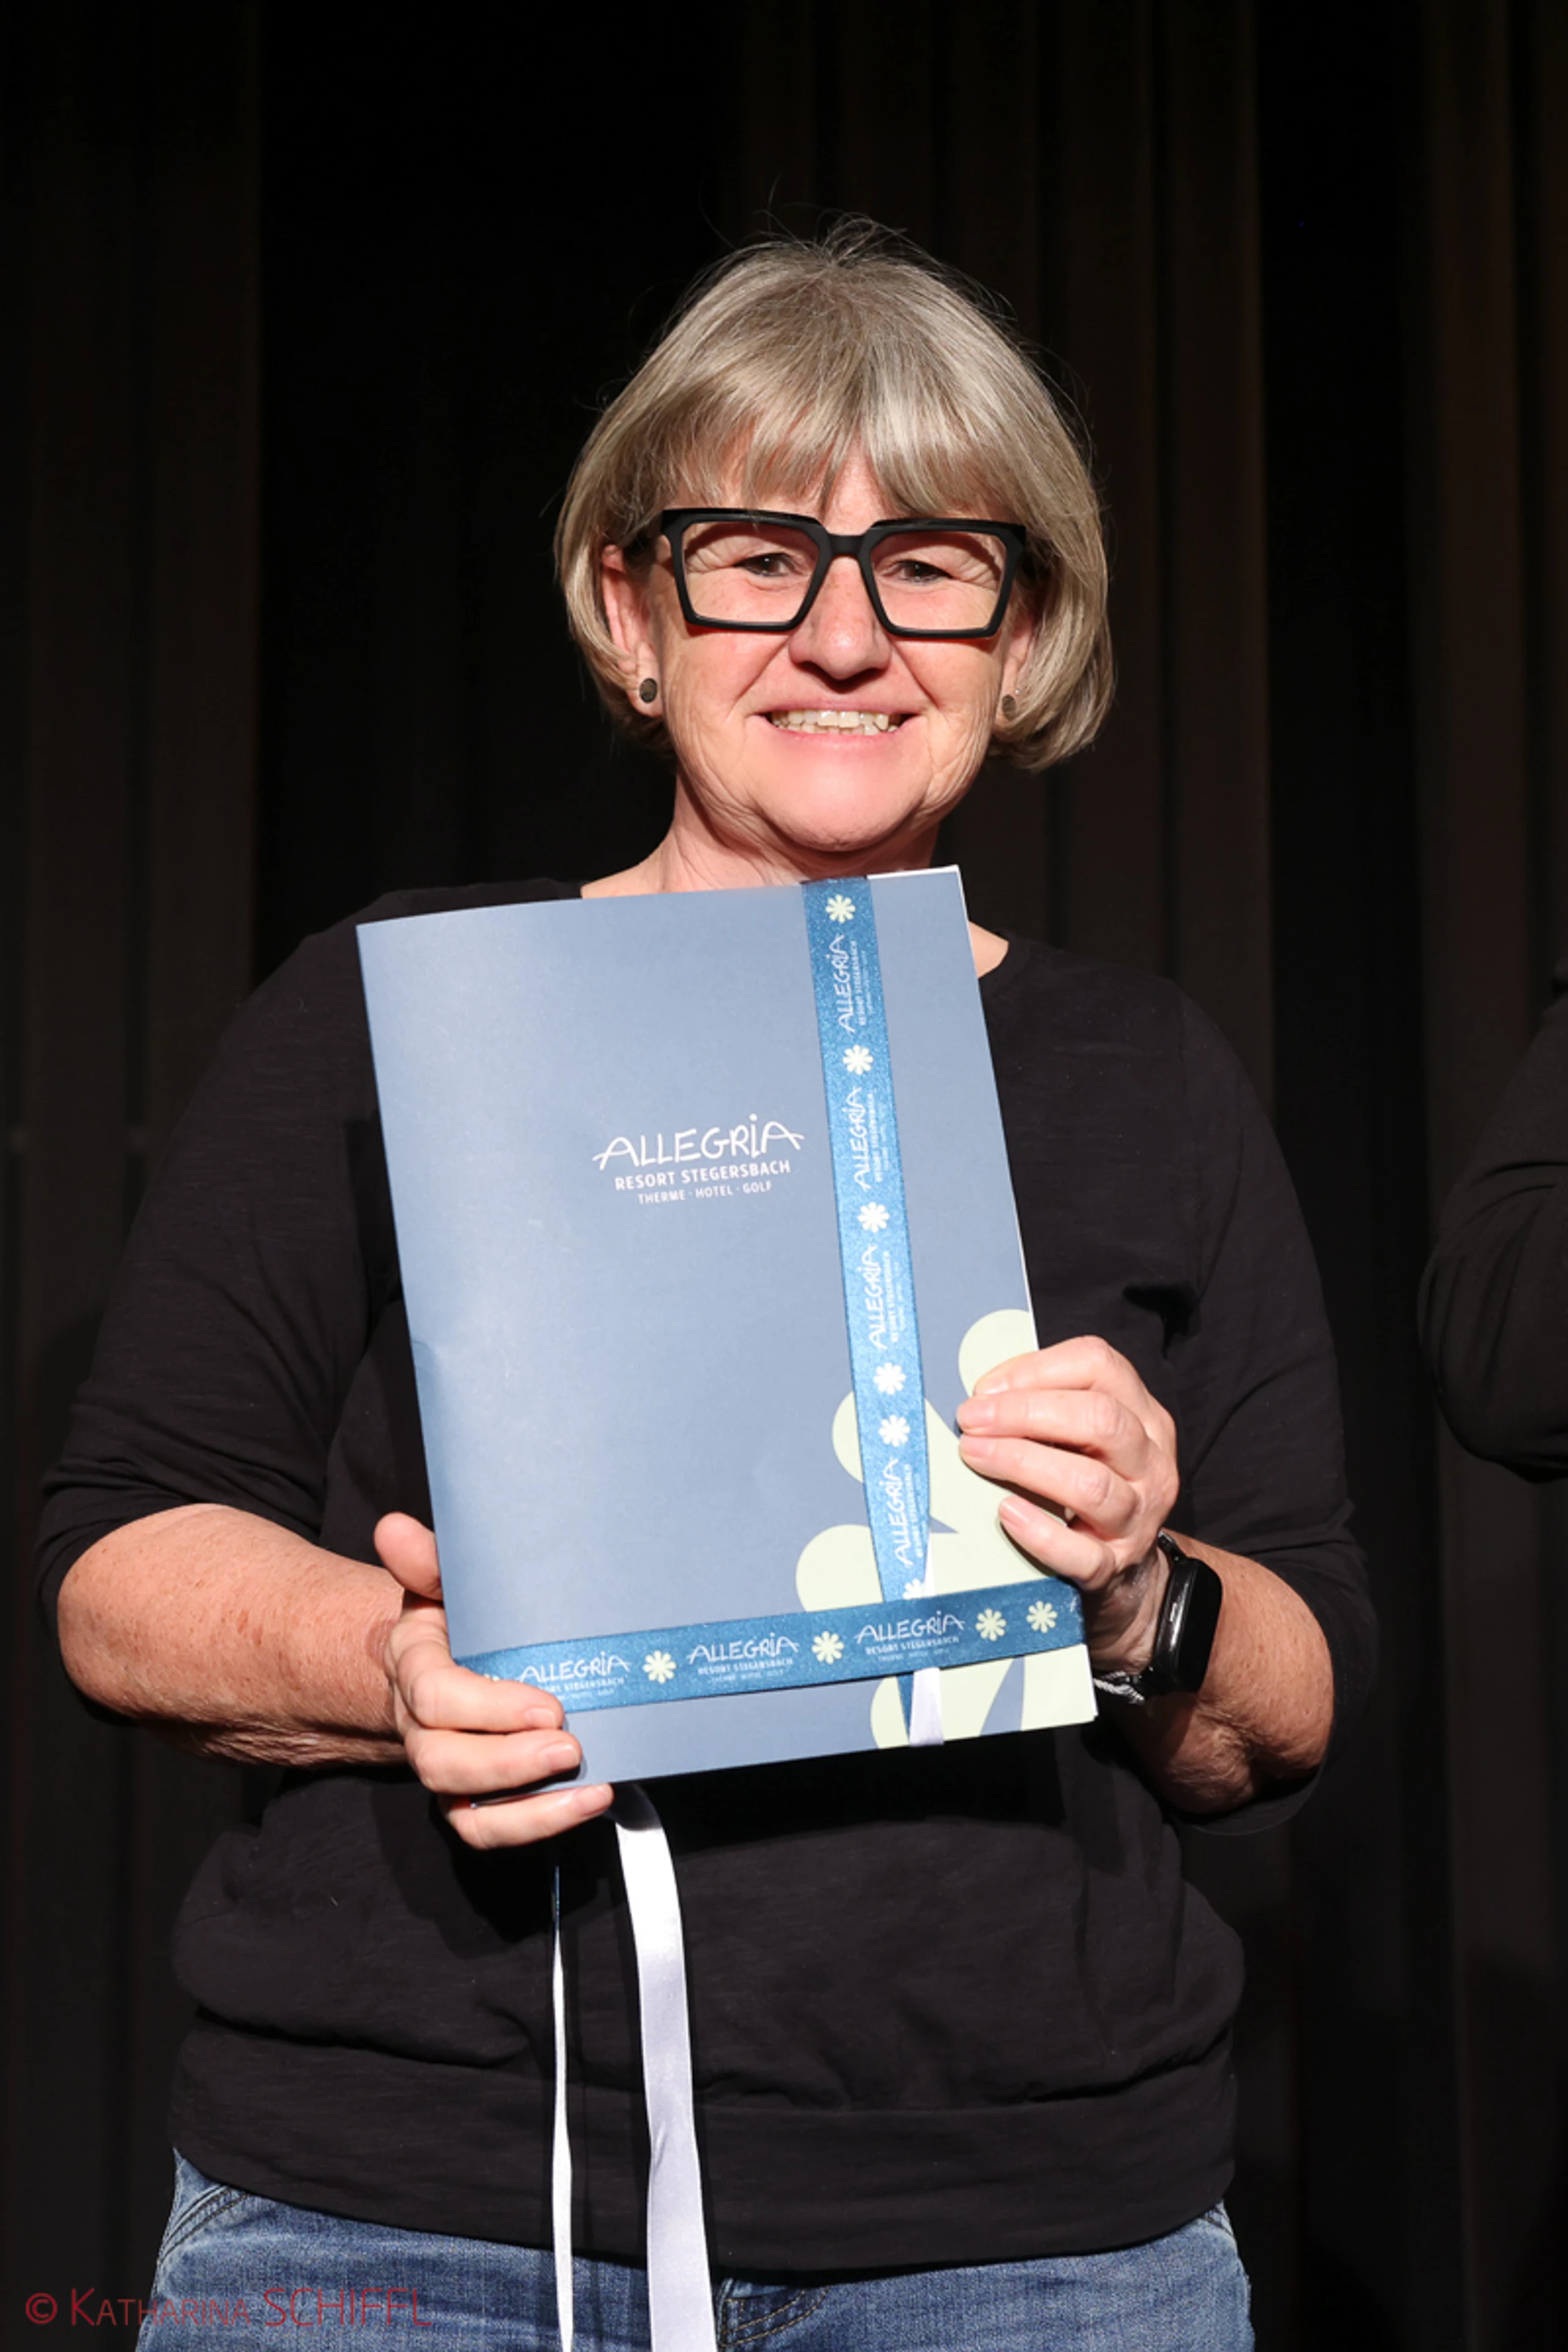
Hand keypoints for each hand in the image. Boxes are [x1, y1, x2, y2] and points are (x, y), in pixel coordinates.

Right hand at [374, 1514, 613, 1850]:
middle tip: (570, 1745)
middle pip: (444, 1763)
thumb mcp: (448, 1581)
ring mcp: (451, 1770)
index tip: (548, 1707)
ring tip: (589, 1787)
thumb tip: (393, 1528)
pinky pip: (492, 1829)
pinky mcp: (478, 1798)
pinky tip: (590, 1801)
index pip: (435, 1699)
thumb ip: (428, 1559)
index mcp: (417, 1668)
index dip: (487, 1710)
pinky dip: (539, 1823)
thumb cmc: (463, 1615)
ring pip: (467, 1812)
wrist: (461, 1654)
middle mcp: (425, 1729)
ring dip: (529, 1808)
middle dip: (507, 1763)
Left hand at [954, 1336, 1179, 1671]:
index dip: (1037, 1368)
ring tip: (975, 1456)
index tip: (985, 1388)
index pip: (1099, 1366)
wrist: (1125, 1573)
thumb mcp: (1081, 1439)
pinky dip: (1039, 1532)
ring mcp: (1139, 1517)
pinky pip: (1081, 1553)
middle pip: (1100, 1419)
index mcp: (1142, 1415)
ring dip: (1023, 1463)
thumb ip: (1045, 1409)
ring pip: (1091, 1484)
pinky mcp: (1116, 1566)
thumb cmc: (1084, 1486)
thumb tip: (979, 1397)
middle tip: (971, 1420)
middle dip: (1025, 1413)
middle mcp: (1150, 1462)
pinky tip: (1006, 1513)